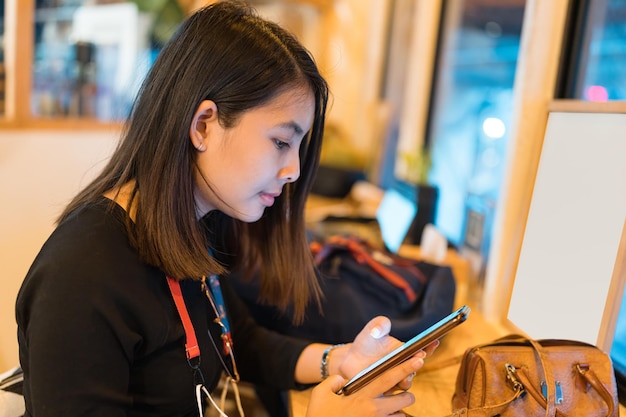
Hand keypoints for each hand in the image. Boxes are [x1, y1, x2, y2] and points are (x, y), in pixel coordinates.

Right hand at [305, 356, 424, 416]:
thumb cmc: (319, 415)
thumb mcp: (321, 393)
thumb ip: (334, 380)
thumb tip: (343, 379)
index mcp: (362, 395)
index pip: (388, 377)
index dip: (405, 367)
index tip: (419, 359)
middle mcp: (373, 410)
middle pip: (405, 398)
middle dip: (406, 394)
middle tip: (400, 393)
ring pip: (401, 415)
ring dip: (397, 411)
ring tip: (387, 409)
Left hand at [338, 316, 438, 385]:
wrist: (351, 358)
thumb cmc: (366, 343)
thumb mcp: (372, 330)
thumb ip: (379, 324)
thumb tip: (379, 330)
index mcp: (405, 351)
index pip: (422, 349)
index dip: (429, 346)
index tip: (433, 341)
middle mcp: (403, 366)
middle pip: (416, 367)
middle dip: (418, 362)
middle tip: (419, 358)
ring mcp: (395, 379)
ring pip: (406, 382)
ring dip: (407, 379)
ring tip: (405, 375)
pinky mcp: (385, 389)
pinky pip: (391, 392)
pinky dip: (392, 390)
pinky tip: (387, 387)